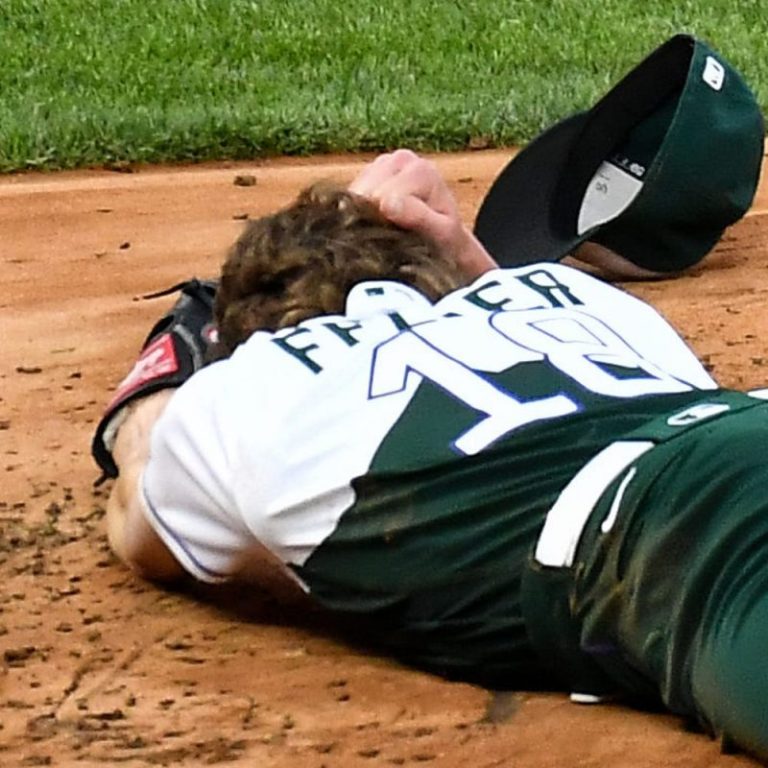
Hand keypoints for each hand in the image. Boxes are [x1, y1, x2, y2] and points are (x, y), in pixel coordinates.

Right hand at [350, 149, 497, 278]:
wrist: (446, 243)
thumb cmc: (447, 243)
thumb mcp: (442, 235)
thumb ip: (418, 217)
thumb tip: (386, 204)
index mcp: (419, 170)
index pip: (381, 198)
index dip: (385, 226)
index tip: (404, 238)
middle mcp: (399, 159)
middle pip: (363, 194)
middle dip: (372, 219)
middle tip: (394, 236)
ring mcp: (380, 166)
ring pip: (351, 196)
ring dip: (362, 217)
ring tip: (386, 231)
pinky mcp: (366, 177)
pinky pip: (346, 199)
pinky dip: (354, 215)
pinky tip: (374, 225)